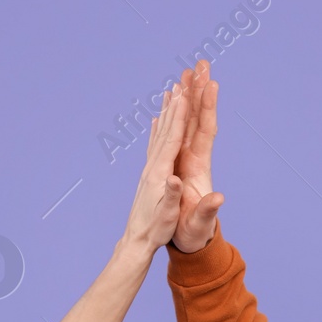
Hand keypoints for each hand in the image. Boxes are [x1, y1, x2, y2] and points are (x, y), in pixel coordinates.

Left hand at [120, 80, 188, 253]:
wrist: (137, 240)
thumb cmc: (155, 229)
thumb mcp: (166, 214)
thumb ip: (171, 195)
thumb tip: (175, 179)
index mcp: (160, 173)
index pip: (171, 139)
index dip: (178, 117)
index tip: (183, 94)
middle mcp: (152, 166)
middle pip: (166, 129)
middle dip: (174, 105)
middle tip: (181, 81)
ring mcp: (150, 169)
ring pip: (160, 133)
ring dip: (167, 111)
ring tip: (171, 90)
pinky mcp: (150, 174)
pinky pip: (155, 145)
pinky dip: (158, 129)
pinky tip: (157, 118)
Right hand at [171, 59, 223, 252]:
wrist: (191, 239)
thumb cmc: (194, 232)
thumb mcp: (200, 223)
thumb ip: (209, 210)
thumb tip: (219, 198)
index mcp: (199, 166)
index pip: (205, 130)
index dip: (207, 107)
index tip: (210, 83)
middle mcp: (194, 157)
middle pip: (197, 118)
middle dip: (198, 91)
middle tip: (199, 64)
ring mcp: (185, 158)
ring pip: (186, 121)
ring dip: (186, 97)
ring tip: (184, 73)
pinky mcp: (176, 162)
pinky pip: (174, 132)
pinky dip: (172, 115)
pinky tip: (170, 103)